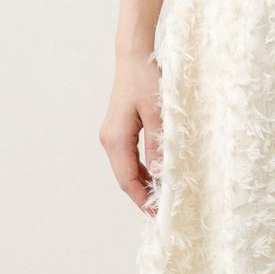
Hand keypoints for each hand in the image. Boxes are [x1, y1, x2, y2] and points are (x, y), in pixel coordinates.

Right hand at [99, 53, 163, 214]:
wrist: (134, 58)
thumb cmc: (146, 81)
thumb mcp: (158, 114)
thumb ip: (158, 145)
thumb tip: (160, 174)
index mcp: (116, 139)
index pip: (128, 180)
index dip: (142, 200)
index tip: (159, 215)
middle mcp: (109, 140)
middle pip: (125, 179)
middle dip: (143, 197)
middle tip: (164, 212)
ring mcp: (112, 136)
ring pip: (127, 171)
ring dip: (143, 186)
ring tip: (163, 199)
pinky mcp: (118, 132)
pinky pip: (129, 160)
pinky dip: (142, 172)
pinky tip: (156, 179)